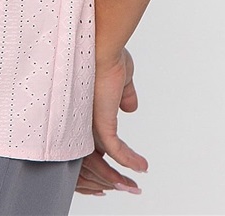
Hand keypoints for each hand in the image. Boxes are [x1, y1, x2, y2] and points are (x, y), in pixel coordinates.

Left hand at [75, 48, 148, 196]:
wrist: (100, 39)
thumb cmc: (105, 48)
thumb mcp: (119, 75)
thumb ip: (124, 92)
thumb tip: (129, 107)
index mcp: (84, 104)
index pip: (90, 133)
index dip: (102, 150)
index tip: (116, 160)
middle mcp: (83, 115)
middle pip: (93, 152)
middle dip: (108, 172)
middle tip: (124, 184)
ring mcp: (89, 119)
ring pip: (104, 155)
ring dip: (120, 172)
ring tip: (134, 183)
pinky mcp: (100, 121)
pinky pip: (115, 149)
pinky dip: (129, 160)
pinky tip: (141, 166)